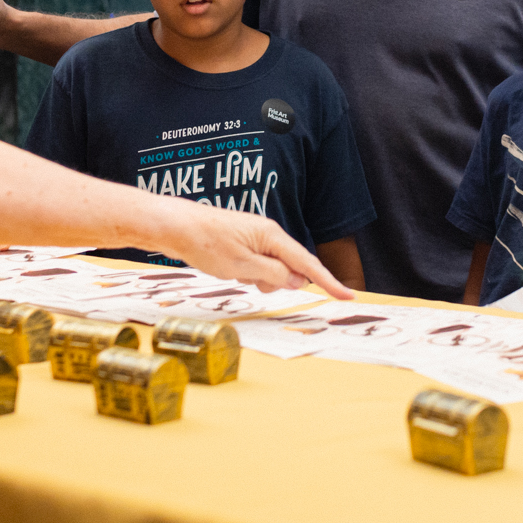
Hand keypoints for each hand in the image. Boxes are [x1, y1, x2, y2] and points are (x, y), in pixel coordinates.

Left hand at [153, 203, 354, 299]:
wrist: (174, 226)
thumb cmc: (206, 243)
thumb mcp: (242, 266)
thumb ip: (274, 274)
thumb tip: (297, 280)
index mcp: (272, 236)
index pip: (308, 263)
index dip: (329, 282)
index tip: (348, 296)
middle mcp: (267, 234)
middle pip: (290, 267)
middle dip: (278, 282)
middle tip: (248, 279)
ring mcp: (254, 237)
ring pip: (271, 269)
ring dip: (259, 279)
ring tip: (232, 272)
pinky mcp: (241, 242)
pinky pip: (256, 264)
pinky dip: (248, 273)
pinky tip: (227, 268)